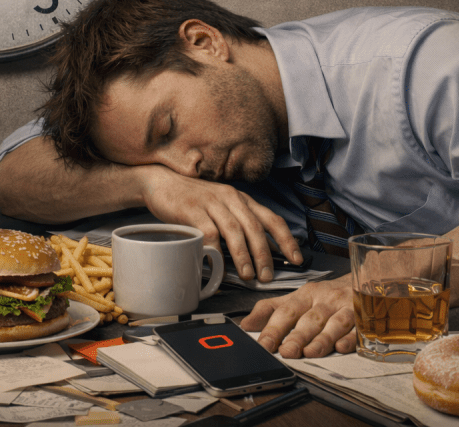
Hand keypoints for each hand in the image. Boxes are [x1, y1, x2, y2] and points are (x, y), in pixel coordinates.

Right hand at [135, 164, 300, 282]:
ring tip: (249, 274)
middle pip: (255, 227)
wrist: (162, 182)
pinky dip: (215, 251)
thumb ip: (239, 224)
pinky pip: (209, 233)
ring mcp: (212, 203)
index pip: (272, 219)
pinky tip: (218, 265)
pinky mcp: (193, 210)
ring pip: (234, 231)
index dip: (287, 239)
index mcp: (242, 199)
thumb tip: (260, 251)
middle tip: (267, 275)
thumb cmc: (194, 199)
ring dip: (243, 255)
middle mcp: (231, 198)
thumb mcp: (222, 207)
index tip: (296, 258)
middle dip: (264, 254)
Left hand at [240, 275, 356, 357]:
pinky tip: (342, 347)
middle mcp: (326, 301)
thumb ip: (270, 310)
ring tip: (311, 352)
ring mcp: (347, 308)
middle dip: (298, 336)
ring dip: (323, 339)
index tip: (264, 344)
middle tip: (286, 351)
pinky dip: (352, 338)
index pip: (287, 311)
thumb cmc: (326, 295)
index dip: (274, 328)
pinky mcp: (366, 319)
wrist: (364, 280)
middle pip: (310, 319)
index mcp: (306, 295)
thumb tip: (245, 324)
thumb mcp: (297, 298)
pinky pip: (359, 329)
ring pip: (335, 324)